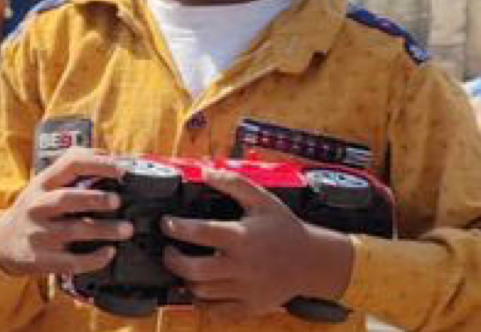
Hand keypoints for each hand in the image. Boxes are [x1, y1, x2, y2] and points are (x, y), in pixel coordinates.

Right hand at [0, 150, 131, 276]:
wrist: (2, 243)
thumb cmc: (34, 209)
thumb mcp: (44, 185)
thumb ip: (71, 172)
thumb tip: (111, 158)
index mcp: (43, 183)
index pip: (70, 164)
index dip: (97, 164)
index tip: (121, 170)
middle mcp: (38, 206)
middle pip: (66, 199)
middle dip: (94, 199)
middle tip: (117, 201)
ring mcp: (39, 234)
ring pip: (73, 231)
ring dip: (103, 230)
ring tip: (126, 229)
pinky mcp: (43, 259)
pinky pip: (71, 261)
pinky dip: (93, 258)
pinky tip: (109, 253)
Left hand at [160, 169, 354, 318]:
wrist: (313, 262)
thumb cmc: (285, 229)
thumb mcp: (263, 200)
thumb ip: (233, 183)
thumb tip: (205, 171)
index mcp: (243, 237)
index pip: (200, 232)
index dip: (176, 227)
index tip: (167, 223)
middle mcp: (243, 266)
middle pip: (193, 270)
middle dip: (172, 260)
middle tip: (169, 250)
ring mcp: (246, 289)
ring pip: (200, 291)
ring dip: (186, 279)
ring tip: (185, 267)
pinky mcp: (249, 306)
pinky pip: (214, 310)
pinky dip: (200, 301)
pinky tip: (200, 286)